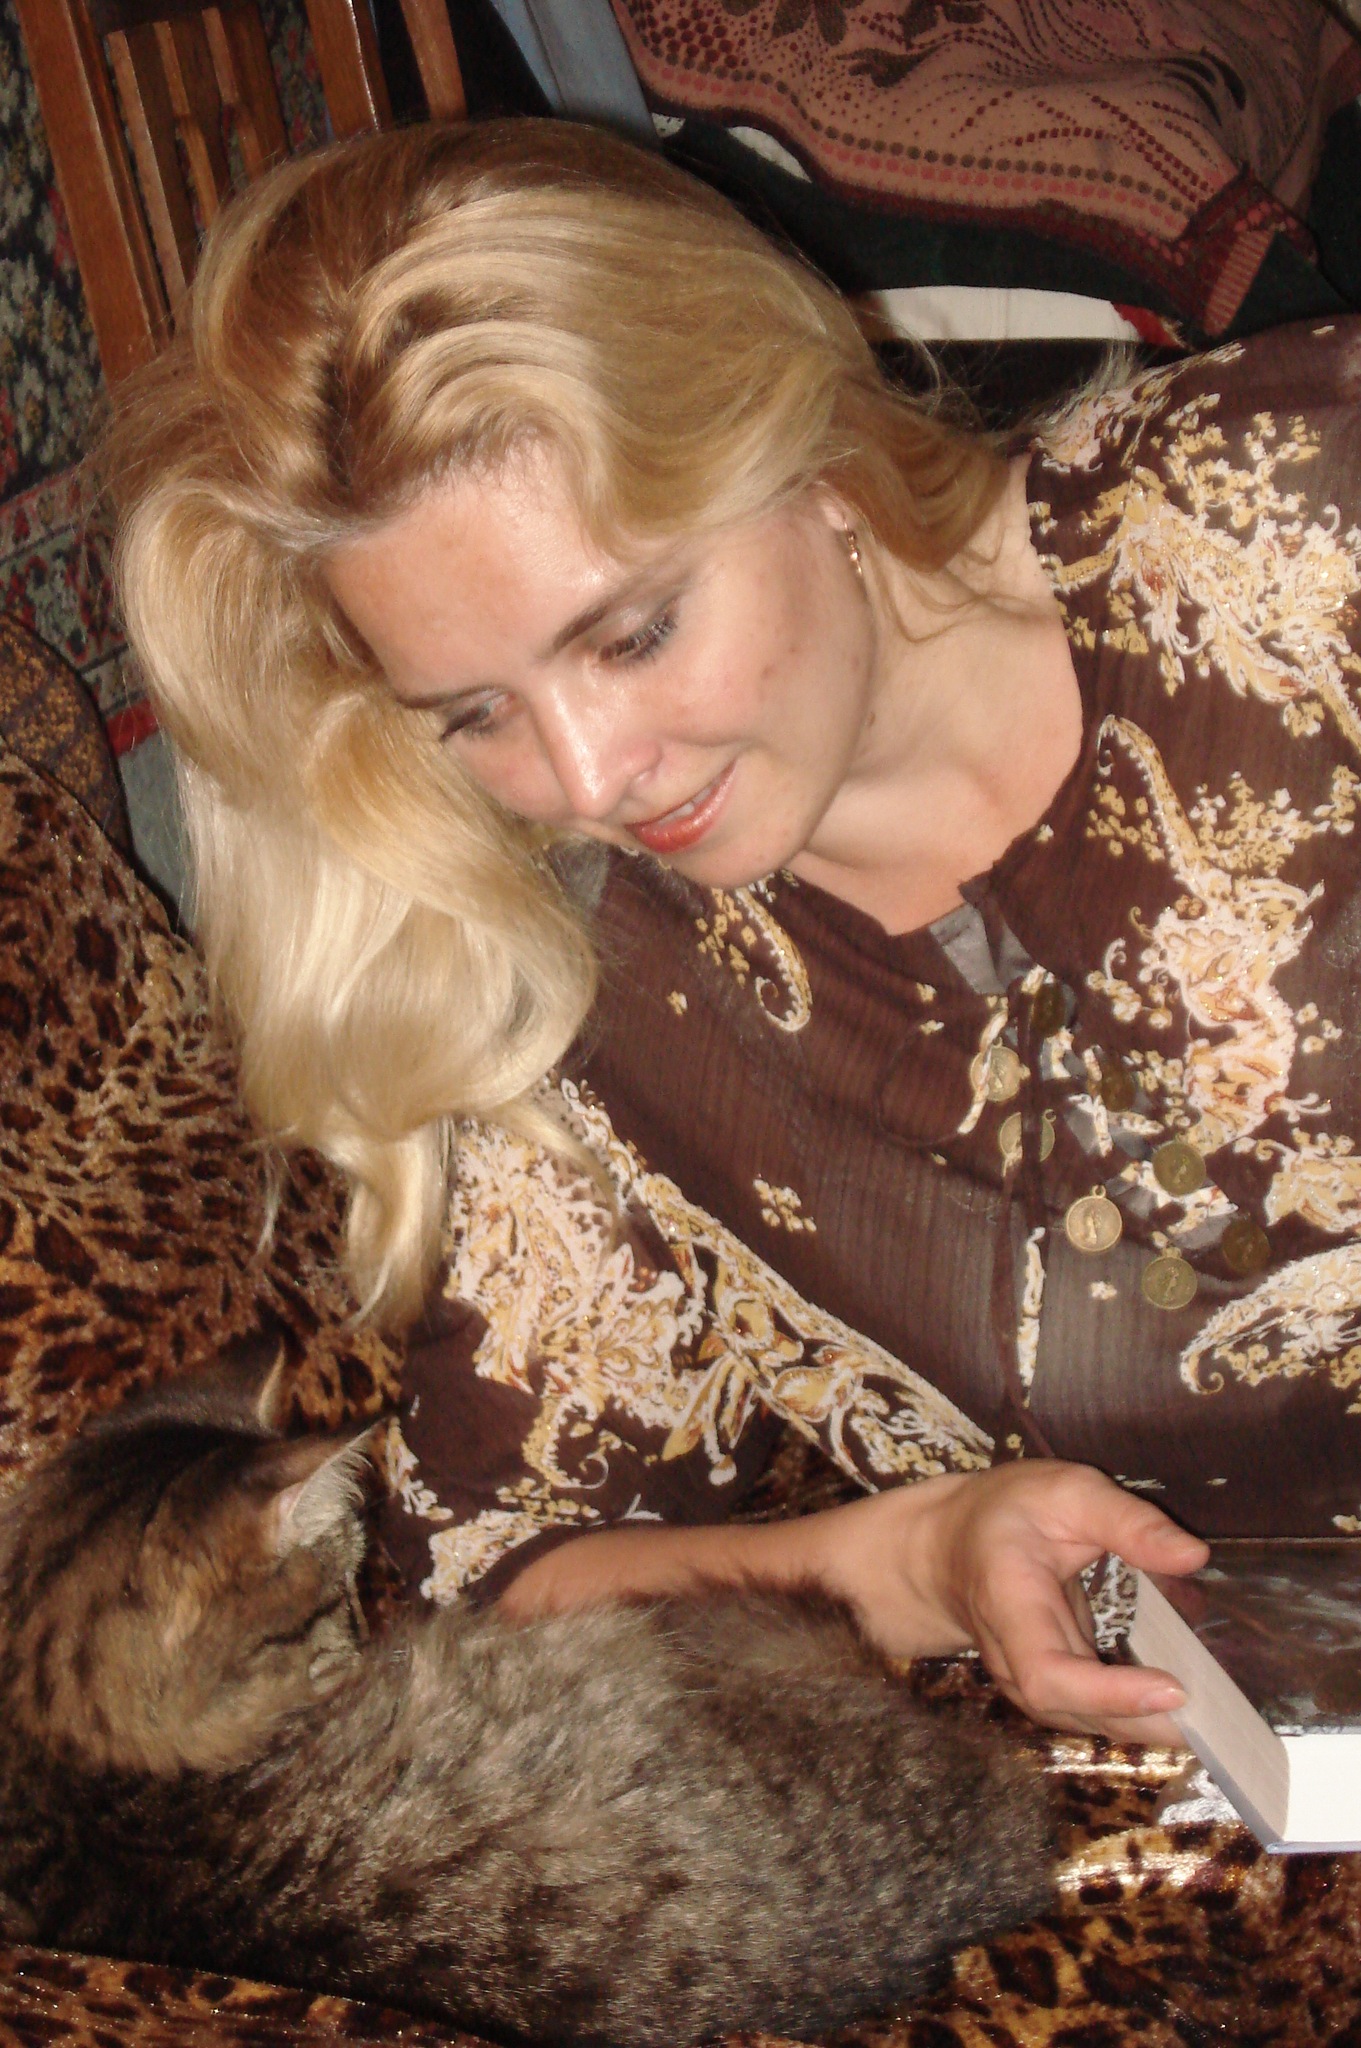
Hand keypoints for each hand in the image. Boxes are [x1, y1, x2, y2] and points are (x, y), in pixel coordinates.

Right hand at [811, 1462, 1208, 1743]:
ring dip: (1145, 1726)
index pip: (1048, 1673)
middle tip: (1218, 1717)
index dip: (1108, 1693)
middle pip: (1072, 1711)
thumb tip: (1196, 1556)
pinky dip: (1136, 1714)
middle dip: (1144, 1722)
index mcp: (1010, 1604)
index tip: (1172, 1690)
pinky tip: (1184, 1703)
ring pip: (1084, 1721)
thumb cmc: (1007, 1512)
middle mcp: (1012, 1658)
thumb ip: (1128, 1521)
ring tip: (1212, 1716)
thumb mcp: (1066, 1492)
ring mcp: (1025, 1680)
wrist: (948, 1548)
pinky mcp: (1047, 1686)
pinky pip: (1090, 1711)